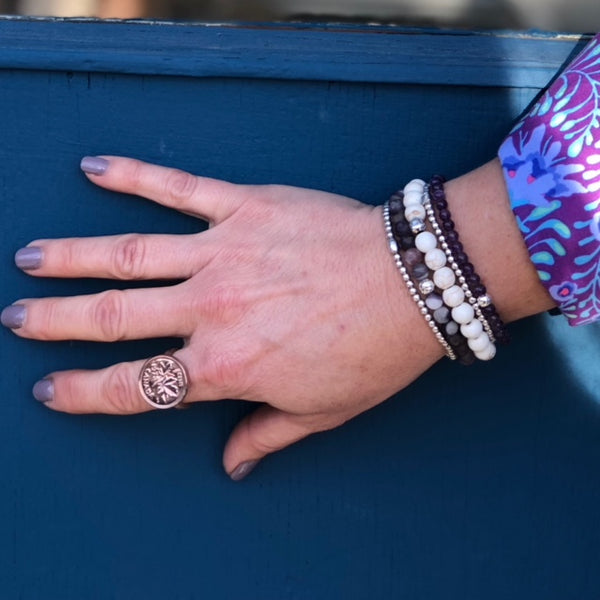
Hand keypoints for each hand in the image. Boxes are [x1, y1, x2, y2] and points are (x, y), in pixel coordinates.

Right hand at [1, 156, 447, 478]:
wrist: (416, 282)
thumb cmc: (374, 351)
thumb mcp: (322, 411)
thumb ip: (266, 435)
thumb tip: (233, 463)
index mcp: (226, 368)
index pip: (135, 387)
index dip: (84, 392)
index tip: (50, 388)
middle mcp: (210, 310)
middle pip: (112, 318)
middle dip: (56, 320)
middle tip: (17, 318)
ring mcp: (223, 254)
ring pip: (127, 254)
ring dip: (71, 257)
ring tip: (31, 257)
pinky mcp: (244, 208)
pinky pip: (177, 190)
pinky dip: (133, 175)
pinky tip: (95, 167)